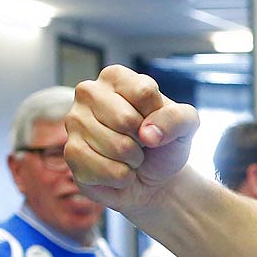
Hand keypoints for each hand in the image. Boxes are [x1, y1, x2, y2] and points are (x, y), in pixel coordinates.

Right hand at [66, 65, 199, 213]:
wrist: (154, 179)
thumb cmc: (164, 143)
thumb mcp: (186, 124)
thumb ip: (177, 118)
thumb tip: (147, 134)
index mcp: (116, 77)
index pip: (144, 92)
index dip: (159, 116)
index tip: (155, 122)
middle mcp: (89, 93)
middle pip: (126, 120)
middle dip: (144, 141)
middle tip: (141, 143)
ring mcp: (75, 121)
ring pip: (116, 147)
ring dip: (133, 161)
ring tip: (129, 157)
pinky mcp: (70, 152)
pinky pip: (105, 170)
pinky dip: (121, 177)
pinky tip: (118, 171)